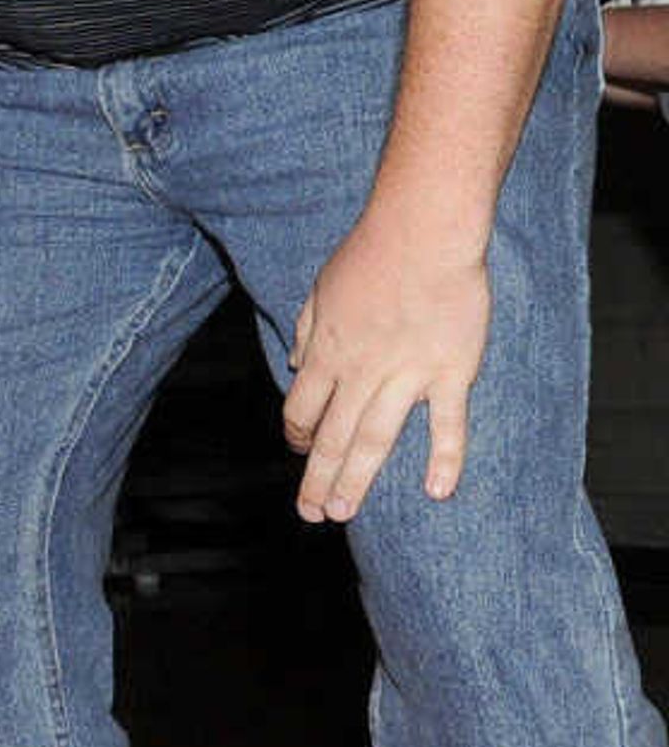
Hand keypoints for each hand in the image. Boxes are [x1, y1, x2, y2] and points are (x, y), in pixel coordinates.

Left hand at [283, 204, 490, 518]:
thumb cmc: (371, 253)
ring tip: (344, 514)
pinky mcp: (451, 371)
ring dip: (357, 480)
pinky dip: (444, 459)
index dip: (297, 436)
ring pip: (375, 439)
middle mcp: (361, 371)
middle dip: (318, 478)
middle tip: (312, 514)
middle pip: (332, 435)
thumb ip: (308, 331)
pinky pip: (447, 423)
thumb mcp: (321, 289)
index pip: (302, 409)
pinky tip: (437, 492)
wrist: (422, 232)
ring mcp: (406, 375)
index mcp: (327, 352)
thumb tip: (296, 364)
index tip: (298, 454)